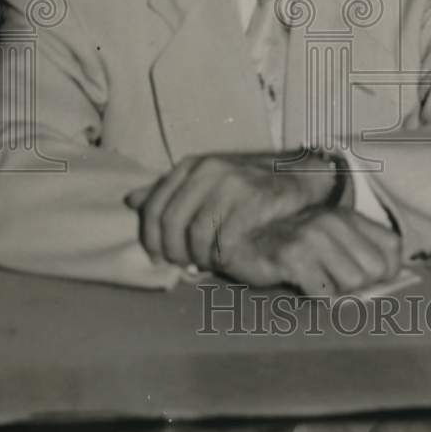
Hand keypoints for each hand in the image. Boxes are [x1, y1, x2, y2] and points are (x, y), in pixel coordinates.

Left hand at [125, 150, 338, 268]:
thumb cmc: (248, 184)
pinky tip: (224, 260)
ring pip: (197, 234)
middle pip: (173, 223)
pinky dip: (220, 257)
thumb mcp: (206, 180)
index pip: (156, 207)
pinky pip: (225, 239)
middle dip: (173, 252)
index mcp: (192, 166)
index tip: (157, 258)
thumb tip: (130, 200)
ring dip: (198, 258)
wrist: (299, 176)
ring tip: (204, 264)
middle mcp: (209, 170)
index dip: (152, 238)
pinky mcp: (254, 200)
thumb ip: (169, 191)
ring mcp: (232, 184)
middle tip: (182, 266)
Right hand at [214, 206, 401, 296]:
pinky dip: (317, 297)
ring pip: (352, 283)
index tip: (362, 279)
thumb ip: (358, 252)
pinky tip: (301, 287)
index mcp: (346, 216)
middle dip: (357, 285)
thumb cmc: (286, 245)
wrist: (237, 236)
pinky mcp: (292, 256)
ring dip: (335, 291)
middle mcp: (333, 221)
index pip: (391, 250)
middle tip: (329, 280)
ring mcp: (312, 236)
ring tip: (313, 281)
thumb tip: (382, 280)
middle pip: (373, 271)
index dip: (383, 273)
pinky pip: (324, 292)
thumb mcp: (326, 239)